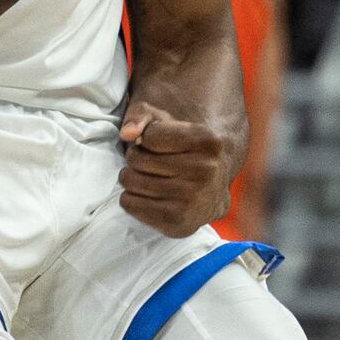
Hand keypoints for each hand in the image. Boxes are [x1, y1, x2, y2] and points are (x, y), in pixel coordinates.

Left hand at [117, 101, 234, 237]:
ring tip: (147, 177)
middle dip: (135, 158)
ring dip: (131, 177)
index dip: (147, 139)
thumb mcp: (165, 121)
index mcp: (207, 141)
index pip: (149, 136)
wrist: (212, 188)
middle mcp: (205, 171)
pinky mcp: (180, 224)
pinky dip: (130, 198)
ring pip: (130, 182)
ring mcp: (194, 200)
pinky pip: (130, 204)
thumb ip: (141, 115)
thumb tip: (127, 134)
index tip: (158, 144)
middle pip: (136, 159)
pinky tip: (148, 195)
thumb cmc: (182, 148)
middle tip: (149, 162)